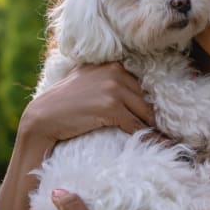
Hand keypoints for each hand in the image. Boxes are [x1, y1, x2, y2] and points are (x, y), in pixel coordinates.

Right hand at [20, 62, 154, 144]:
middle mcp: (115, 72)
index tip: (156, 118)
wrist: (43, 116)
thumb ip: (106, 77)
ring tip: (164, 141)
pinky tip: (154, 145)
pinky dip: (146, 137)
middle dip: (153, 117)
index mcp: (111, 64)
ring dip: (153, 129)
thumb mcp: (86, 79)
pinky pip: (136, 125)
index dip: (146, 104)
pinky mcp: (112, 107)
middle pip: (145, 99)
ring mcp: (114, 88)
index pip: (139, 85)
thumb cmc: (63, 102)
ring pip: (144, 112)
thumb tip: (129, 86)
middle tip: (165, 133)